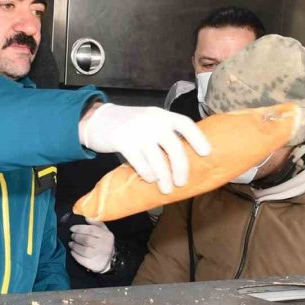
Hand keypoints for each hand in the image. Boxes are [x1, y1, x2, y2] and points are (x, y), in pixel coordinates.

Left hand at [69, 217, 115, 272]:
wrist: (109, 261)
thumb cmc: (104, 243)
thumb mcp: (104, 232)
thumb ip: (96, 223)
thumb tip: (86, 217)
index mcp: (106, 236)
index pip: (92, 230)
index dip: (80, 228)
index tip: (72, 228)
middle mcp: (104, 246)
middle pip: (86, 240)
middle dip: (76, 237)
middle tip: (72, 236)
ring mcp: (99, 256)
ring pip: (83, 250)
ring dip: (74, 246)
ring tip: (71, 244)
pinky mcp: (93, 264)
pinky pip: (81, 259)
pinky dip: (75, 254)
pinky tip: (73, 251)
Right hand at [80, 103, 210, 194]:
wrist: (98, 119)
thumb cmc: (130, 125)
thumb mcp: (150, 121)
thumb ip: (165, 134)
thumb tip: (185, 160)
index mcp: (163, 116)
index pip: (185, 124)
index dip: (198, 138)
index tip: (207, 153)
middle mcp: (153, 121)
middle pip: (174, 146)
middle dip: (180, 167)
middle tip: (182, 182)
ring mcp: (137, 130)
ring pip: (157, 158)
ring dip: (164, 176)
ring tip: (166, 188)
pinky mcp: (122, 141)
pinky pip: (139, 161)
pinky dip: (146, 173)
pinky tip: (149, 179)